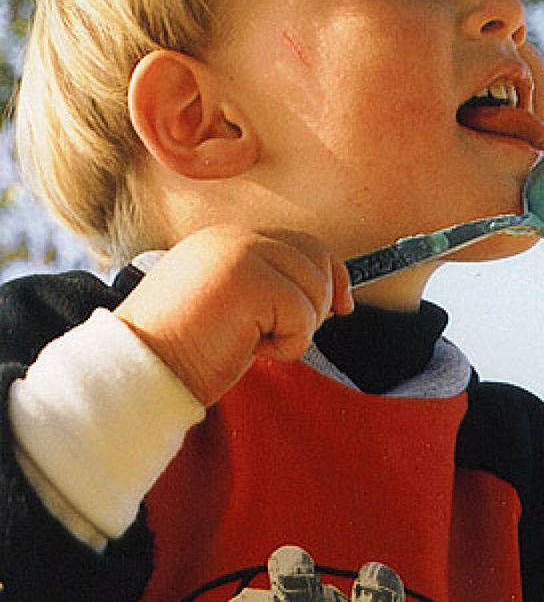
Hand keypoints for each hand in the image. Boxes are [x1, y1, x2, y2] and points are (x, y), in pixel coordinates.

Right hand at [114, 226, 353, 406]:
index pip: (301, 242)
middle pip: (316, 258)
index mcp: (227, 240)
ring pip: (314, 290)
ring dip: (296, 329)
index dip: (330, 273)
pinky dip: (288, 346)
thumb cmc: (180, 352)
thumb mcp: (229, 307)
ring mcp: (241, 254)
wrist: (134, 373)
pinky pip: (303, 316)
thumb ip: (268, 286)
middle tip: (286, 335)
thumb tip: (328, 294)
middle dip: (319, 301)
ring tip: (252, 343)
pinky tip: (249, 350)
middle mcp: (235, 238)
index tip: (342, 305)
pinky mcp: (249, 281)